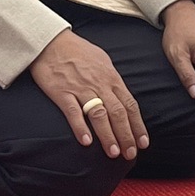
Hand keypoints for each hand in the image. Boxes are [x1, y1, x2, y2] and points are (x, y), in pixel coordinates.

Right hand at [29, 29, 145, 159]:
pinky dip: (80, 127)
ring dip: (108, 135)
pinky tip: (86, 141)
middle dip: (126, 135)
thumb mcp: (102, 61)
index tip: (143, 143)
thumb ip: (112, 80)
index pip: (129, 105)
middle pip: (118, 113)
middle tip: (130, 154)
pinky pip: (73, 112)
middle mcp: (99, 84)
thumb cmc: (77, 51)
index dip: (137, 125)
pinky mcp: (62, 92)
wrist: (51, 41)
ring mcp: (80, 88)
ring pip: (99, 114)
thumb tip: (121, 95)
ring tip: (113, 153)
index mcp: (111, 78)